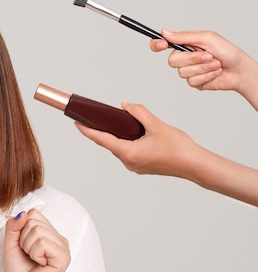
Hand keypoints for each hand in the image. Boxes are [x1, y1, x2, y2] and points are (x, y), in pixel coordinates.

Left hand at [3, 209, 69, 271]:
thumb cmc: (18, 270)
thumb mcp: (11, 242)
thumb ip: (14, 225)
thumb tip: (23, 214)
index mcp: (51, 233)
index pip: (33, 213)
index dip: (21, 229)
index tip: (23, 246)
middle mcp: (60, 239)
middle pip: (34, 220)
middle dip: (23, 239)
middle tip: (28, 255)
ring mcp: (64, 248)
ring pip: (37, 231)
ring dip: (28, 247)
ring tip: (33, 260)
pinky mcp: (64, 258)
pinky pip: (42, 242)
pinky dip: (34, 253)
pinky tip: (39, 264)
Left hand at [74, 101, 195, 176]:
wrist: (196, 165)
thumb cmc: (179, 148)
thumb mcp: (156, 125)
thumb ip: (138, 112)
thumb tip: (125, 105)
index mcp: (128, 153)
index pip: (101, 139)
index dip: (87, 130)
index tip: (76, 122)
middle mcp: (128, 162)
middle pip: (110, 143)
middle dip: (103, 130)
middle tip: (95, 117)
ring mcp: (135, 166)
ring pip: (120, 147)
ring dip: (117, 136)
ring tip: (116, 122)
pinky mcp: (142, 166)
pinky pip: (129, 151)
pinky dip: (127, 141)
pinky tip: (133, 133)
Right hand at [150, 29, 257, 96]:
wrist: (239, 70)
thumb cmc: (227, 52)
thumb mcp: (207, 38)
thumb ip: (185, 36)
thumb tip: (165, 32)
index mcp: (185, 45)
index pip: (163, 44)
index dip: (156, 44)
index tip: (161, 44)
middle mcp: (184, 57)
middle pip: (172, 61)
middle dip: (193, 59)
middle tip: (208, 55)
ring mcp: (188, 71)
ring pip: (183, 73)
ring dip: (203, 68)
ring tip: (216, 64)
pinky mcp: (194, 82)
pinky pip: (192, 81)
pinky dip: (206, 76)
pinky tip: (215, 72)